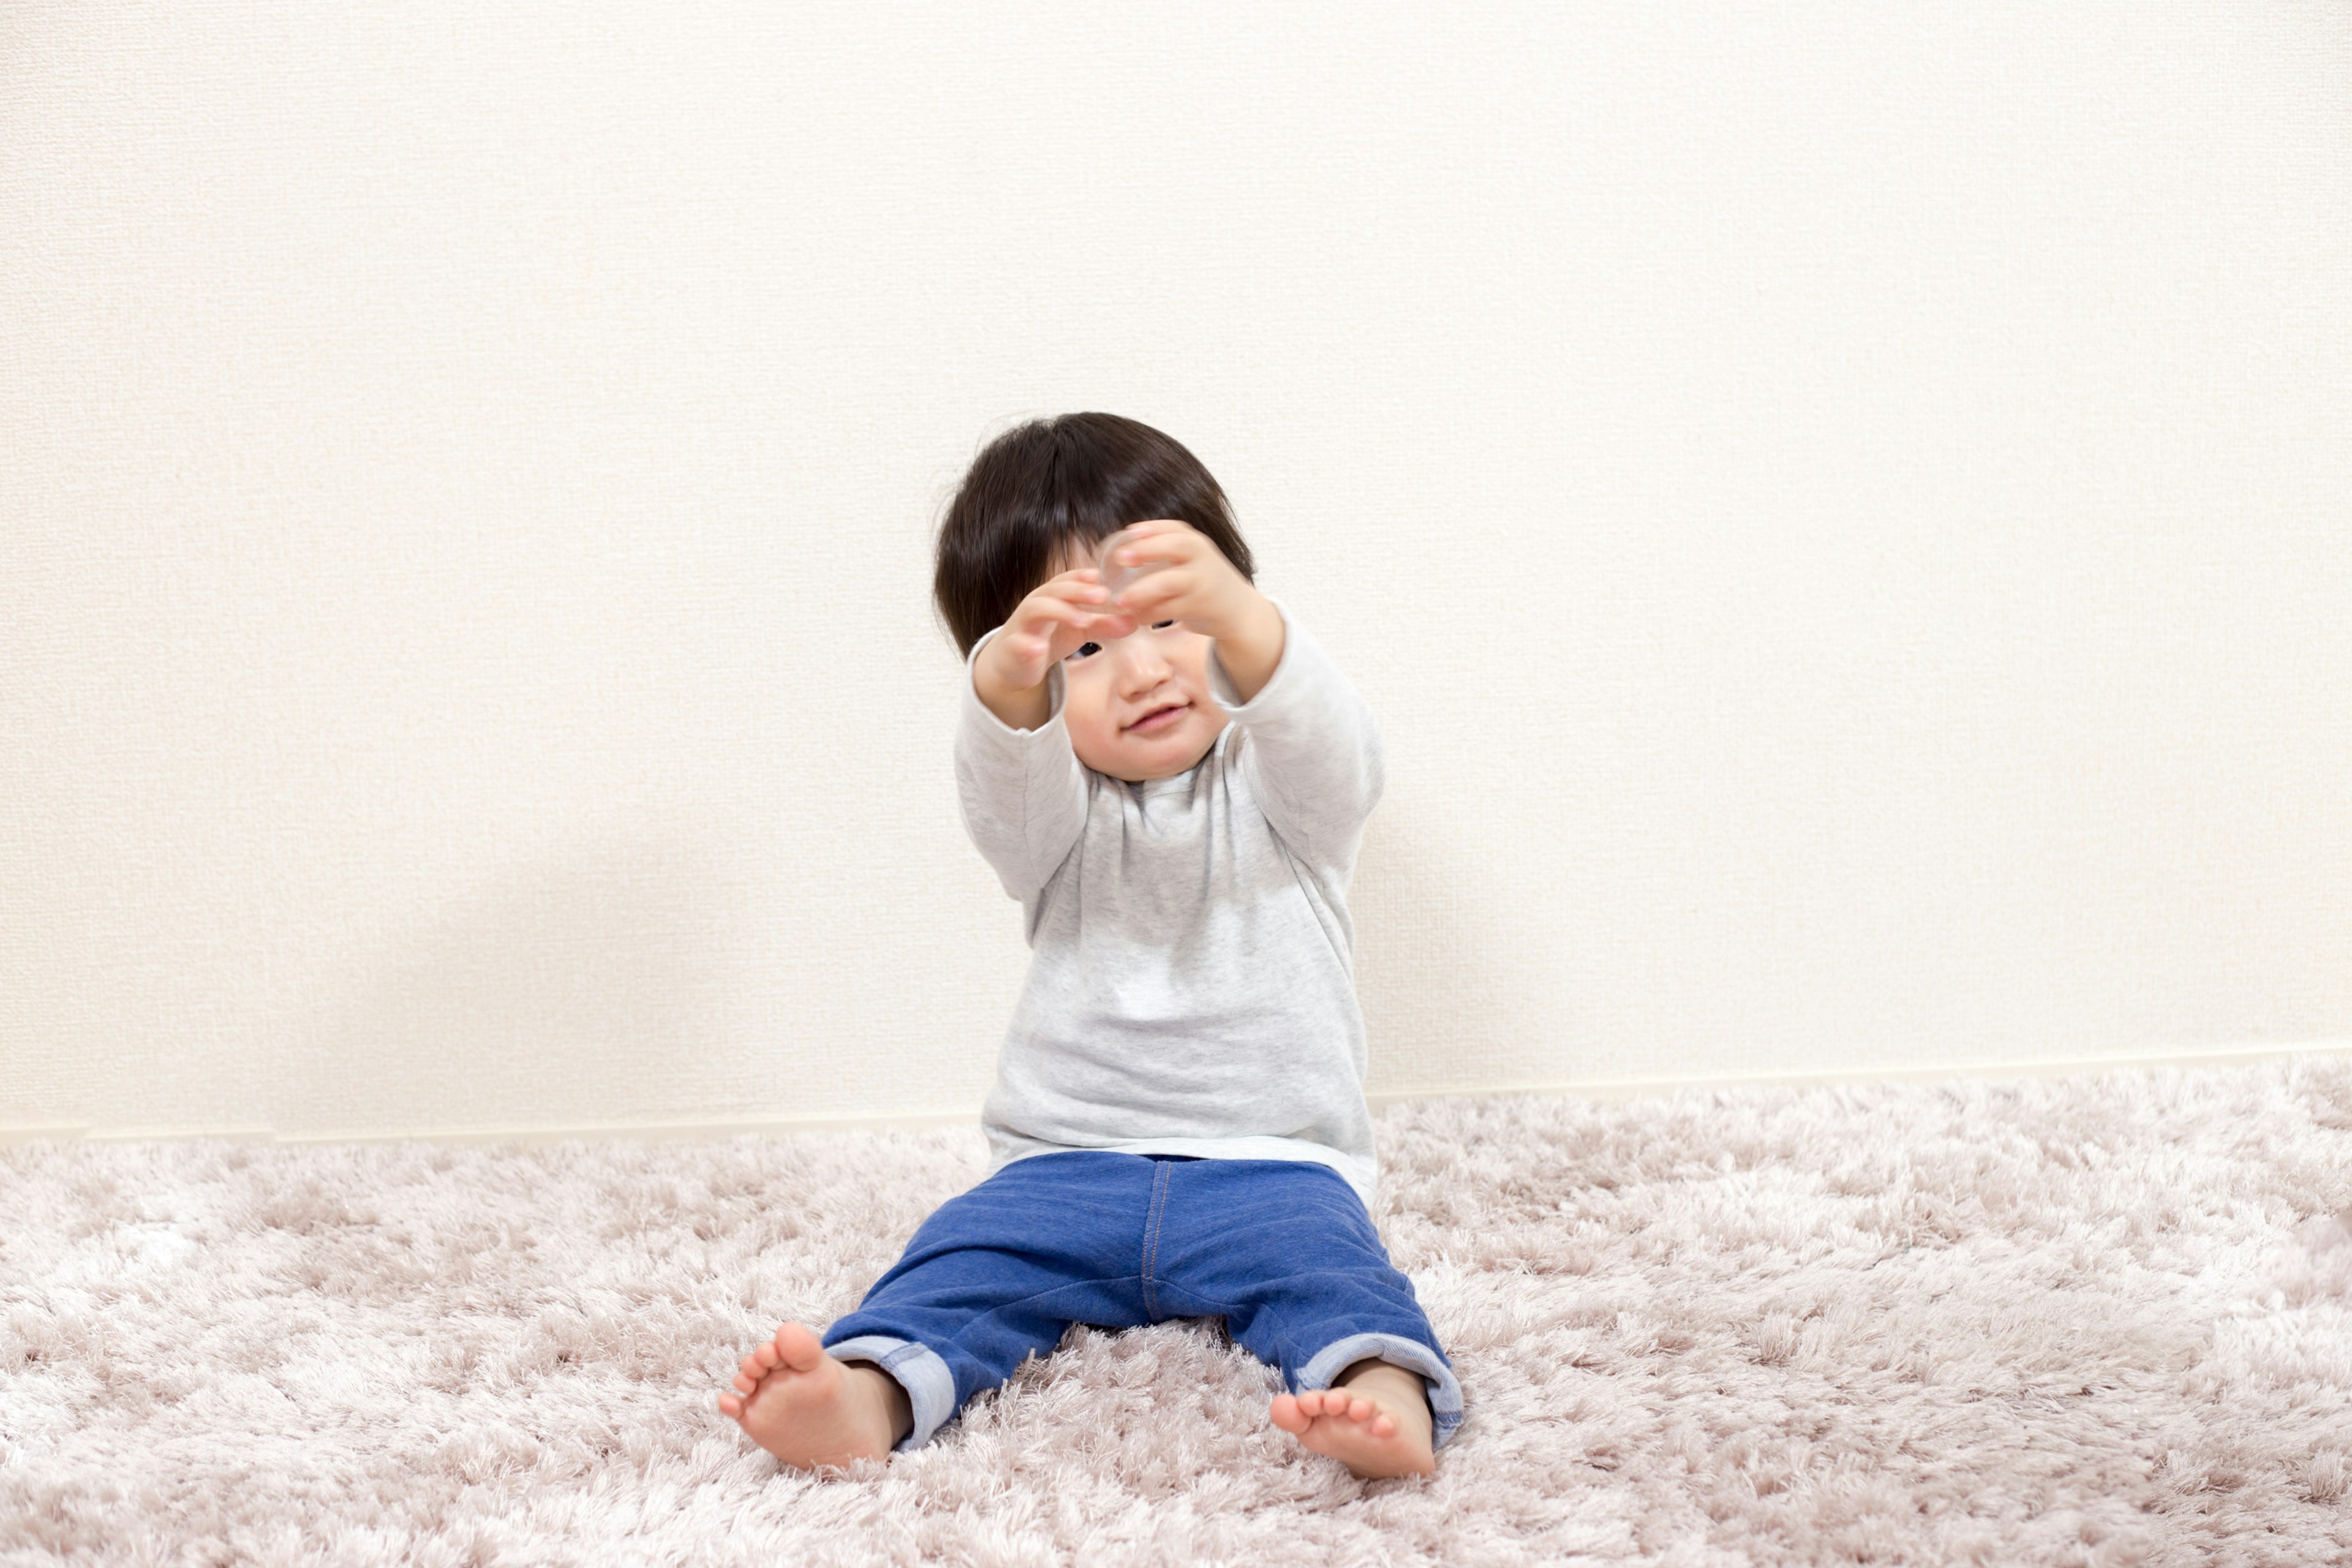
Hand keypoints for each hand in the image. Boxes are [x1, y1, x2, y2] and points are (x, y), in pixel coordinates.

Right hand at [978, 567, 1137, 696]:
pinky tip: (1038, 648)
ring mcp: (1023, 626)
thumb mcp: (1078, 631)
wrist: (1012, 664)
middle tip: (1102, 596)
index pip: (1066, 580)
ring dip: (1059, 611)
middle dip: (1077, 591)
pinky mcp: (1013, 648)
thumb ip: (1103, 625)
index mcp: (1052, 597)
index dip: (1081, 576)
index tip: (1100, 575)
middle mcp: (1035, 606)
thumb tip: (1134, 621)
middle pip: (1054, 590)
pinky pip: (1017, 644)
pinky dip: (1027, 645)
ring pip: (1035, 609)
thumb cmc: (1047, 638)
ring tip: (1082, 620)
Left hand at [1098, 519, 1266, 642]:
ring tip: (1120, 600)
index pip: (1175, 528)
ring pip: (1169, 582)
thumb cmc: (1205, 584)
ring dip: (1142, 591)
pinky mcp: (1201, 606)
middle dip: (1146, 549)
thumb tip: (1123, 553)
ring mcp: (1203, 582)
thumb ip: (1168, 554)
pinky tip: (1137, 617)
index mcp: (1197, 543)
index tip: (1129, 531)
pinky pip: (1170, 609)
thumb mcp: (1194, 561)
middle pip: (1175, 547)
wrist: (1240, 612)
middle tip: (1120, 558)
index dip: (1151, 528)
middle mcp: (1202, 558)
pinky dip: (1150, 614)